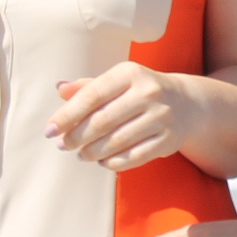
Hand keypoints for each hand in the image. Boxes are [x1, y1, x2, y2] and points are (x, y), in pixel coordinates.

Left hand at [48, 62, 198, 170]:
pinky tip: (102, 161)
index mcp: (130, 73)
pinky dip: (113, 162)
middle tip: (63, 145)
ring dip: (92, 152)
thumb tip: (60, 89)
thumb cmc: (141, 91)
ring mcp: (162, 117)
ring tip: (81, 155)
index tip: (49, 131)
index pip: (91, 96)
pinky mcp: (169, 140)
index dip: (66, 116)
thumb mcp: (118, 81)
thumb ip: (89, 86)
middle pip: (102, 121)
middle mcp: (148, 93)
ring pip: (117, 142)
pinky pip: (134, 157)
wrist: (188, 103)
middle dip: (77, 137)